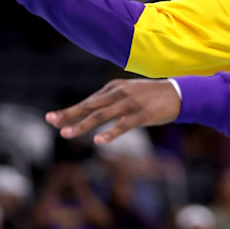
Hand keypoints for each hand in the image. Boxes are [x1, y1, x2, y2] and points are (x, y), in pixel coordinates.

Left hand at [45, 79, 180, 143]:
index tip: (52, 118)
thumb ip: (111, 99)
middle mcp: (119, 93)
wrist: (178, 93)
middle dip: (69, 114)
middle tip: (51, 122)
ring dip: (83, 125)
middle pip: (90, 106)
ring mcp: (130, 103)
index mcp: (114, 88)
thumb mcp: (128, 92)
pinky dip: (110, 133)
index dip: (70, 110)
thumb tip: (91, 110)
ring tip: (67, 134)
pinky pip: (123, 125)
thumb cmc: (150, 95)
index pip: (88, 101)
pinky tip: (99, 140)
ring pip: (101, 115)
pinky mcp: (142, 114)